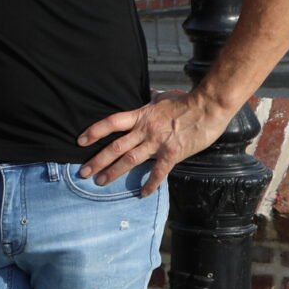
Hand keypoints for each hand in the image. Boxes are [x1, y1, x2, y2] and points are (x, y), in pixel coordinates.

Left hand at [77, 91, 234, 191]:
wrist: (209, 107)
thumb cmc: (187, 101)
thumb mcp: (163, 97)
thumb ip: (152, 100)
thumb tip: (148, 95)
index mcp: (141, 116)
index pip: (111, 123)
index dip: (94, 131)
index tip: (80, 141)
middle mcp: (144, 130)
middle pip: (115, 147)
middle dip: (97, 160)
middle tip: (83, 172)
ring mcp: (157, 143)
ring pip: (129, 160)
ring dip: (113, 172)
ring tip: (100, 182)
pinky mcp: (172, 154)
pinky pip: (158, 173)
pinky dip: (149, 184)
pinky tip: (142, 194)